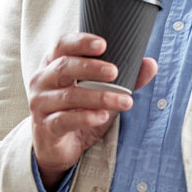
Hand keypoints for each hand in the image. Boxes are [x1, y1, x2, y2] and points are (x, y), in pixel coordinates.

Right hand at [30, 32, 157, 190]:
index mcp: (53, 65)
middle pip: (64, 67)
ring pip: (69, 96)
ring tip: (124, 100)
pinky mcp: (45, 127)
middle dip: (91, 67)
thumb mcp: (101, 93)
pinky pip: (64, 120)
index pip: (63, 45)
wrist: (56, 149)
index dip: (81, 42)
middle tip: (115, 72)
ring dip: (99, 97)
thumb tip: (151, 64)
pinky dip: (85, 117)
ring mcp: (40, 104)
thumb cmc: (76, 112)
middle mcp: (42, 81)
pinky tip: (103, 116)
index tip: (103, 44)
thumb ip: (124, 78)